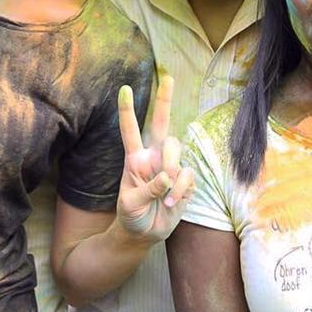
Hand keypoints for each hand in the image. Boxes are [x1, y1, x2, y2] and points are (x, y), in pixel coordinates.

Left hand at [116, 75, 194, 241]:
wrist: (145, 234)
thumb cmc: (131, 215)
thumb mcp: (129, 205)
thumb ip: (146, 189)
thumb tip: (166, 176)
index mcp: (135, 159)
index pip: (130, 131)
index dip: (127, 110)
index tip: (124, 88)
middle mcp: (154, 156)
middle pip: (162, 123)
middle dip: (165, 100)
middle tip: (168, 78)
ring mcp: (171, 166)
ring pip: (176, 150)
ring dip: (171, 170)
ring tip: (164, 195)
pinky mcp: (185, 179)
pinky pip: (187, 175)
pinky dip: (179, 190)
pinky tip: (171, 203)